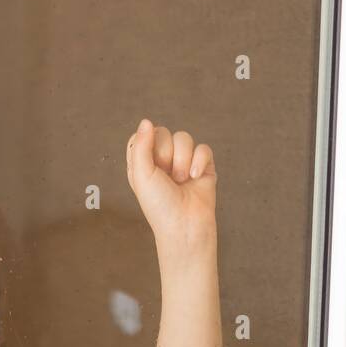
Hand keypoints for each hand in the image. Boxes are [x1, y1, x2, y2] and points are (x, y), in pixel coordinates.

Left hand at [126, 118, 216, 248]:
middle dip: (165, 154)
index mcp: (143, 162)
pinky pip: (203, 148)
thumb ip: (141, 146)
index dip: (147, 144)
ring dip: (182, 160)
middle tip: (166, 176)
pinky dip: (200, 162)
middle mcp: (162, 160)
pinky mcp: (204, 166)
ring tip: (181, 180)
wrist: (185, 225)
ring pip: (184, 138)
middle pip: (164, 132)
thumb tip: (146, 120)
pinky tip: (195, 178)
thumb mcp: (141, 175)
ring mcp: (184, 161)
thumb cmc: (159, 205)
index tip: (149, 164)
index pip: (143, 134)